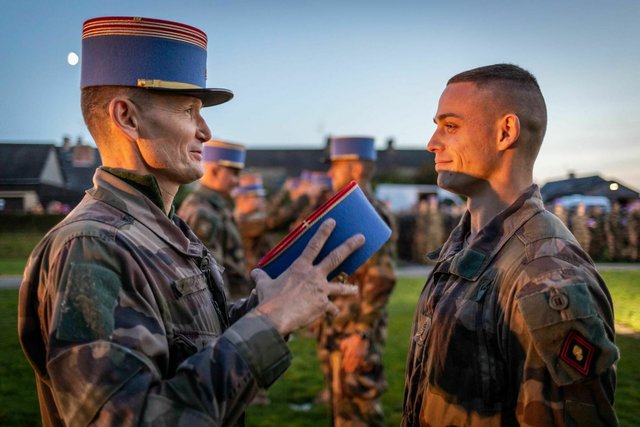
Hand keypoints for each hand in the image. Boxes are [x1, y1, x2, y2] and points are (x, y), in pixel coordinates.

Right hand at [251, 219, 363, 335]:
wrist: (275, 317)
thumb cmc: (268, 299)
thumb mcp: (263, 285)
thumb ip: (261, 277)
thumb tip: (254, 272)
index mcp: (300, 267)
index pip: (314, 244)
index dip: (324, 231)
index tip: (333, 221)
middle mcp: (314, 275)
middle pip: (336, 257)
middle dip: (350, 246)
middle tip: (362, 238)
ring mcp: (320, 290)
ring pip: (340, 286)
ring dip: (349, 289)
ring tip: (356, 290)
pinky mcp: (323, 305)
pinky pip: (331, 308)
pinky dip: (332, 312)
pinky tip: (334, 315)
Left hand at [339, 334, 368, 372]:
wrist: (361, 338)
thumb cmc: (352, 340)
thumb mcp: (345, 342)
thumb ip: (342, 347)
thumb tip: (342, 351)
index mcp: (349, 352)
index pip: (346, 360)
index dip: (344, 364)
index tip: (343, 367)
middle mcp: (353, 355)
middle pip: (350, 363)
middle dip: (348, 367)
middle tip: (347, 371)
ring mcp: (358, 355)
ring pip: (355, 364)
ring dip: (353, 368)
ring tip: (351, 371)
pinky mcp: (362, 355)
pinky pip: (360, 362)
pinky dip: (358, 365)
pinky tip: (357, 367)